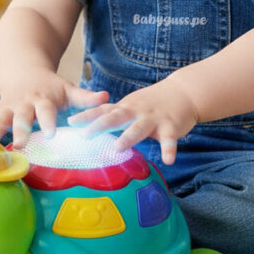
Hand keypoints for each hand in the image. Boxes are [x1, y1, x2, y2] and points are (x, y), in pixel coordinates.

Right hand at [0, 68, 108, 147]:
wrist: (24, 71)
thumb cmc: (51, 87)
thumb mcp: (68, 89)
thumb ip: (86, 97)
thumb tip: (106, 97)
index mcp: (42, 99)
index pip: (46, 111)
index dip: (47, 121)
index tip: (51, 134)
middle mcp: (23, 104)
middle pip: (20, 118)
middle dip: (19, 131)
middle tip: (19, 147)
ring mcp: (7, 108)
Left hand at [67, 75, 197, 164]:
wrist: (183, 92)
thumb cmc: (152, 104)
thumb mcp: (131, 106)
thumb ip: (115, 118)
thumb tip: (91, 131)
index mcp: (125, 108)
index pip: (102, 110)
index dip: (86, 116)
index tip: (70, 122)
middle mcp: (136, 111)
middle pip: (115, 118)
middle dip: (99, 126)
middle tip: (85, 136)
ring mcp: (153, 118)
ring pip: (138, 128)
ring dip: (128, 138)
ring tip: (117, 149)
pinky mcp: (171, 125)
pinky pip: (169, 139)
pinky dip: (169, 149)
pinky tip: (168, 161)